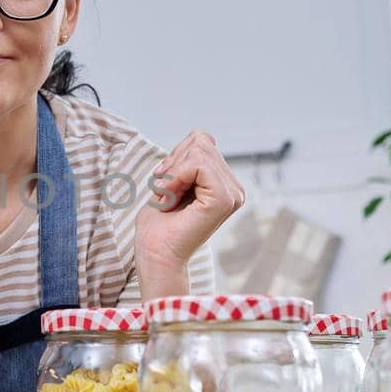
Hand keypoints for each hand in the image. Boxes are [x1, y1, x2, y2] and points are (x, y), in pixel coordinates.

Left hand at [134, 130, 245, 287]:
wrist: (155, 255)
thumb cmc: (158, 225)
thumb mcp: (172, 179)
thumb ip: (189, 158)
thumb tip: (206, 136)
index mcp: (224, 184)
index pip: (201, 141)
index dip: (175, 158)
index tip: (165, 186)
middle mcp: (234, 188)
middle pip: (201, 142)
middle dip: (174, 165)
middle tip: (167, 194)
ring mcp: (233, 194)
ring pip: (198, 150)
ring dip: (172, 173)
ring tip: (170, 199)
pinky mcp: (224, 199)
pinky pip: (197, 163)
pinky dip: (175, 177)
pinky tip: (171, 199)